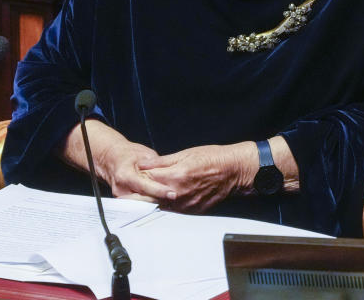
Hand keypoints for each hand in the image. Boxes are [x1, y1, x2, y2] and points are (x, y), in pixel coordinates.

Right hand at [97, 139, 174, 201]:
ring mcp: (121, 197)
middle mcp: (121, 189)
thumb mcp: (144, 154)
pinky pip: (139, 206)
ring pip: (142, 206)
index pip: (144, 186)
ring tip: (172, 203)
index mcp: (125, 175)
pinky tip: (163, 203)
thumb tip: (170, 173)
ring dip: (157, 205)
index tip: (172, 194)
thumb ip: (156, 165)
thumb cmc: (128, 154)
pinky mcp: (123, 203)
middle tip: (177, 200)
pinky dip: (151, 205)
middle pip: (143, 200)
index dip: (159, 191)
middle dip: (160, 201)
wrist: (111, 159)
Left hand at [137, 143, 257, 212]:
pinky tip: (165, 199)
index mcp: (175, 176)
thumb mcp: (185, 154)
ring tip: (145, 197)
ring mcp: (186, 204)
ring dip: (151, 202)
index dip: (138, 178)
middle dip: (139, 196)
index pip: (147, 181)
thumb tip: (144, 164)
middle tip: (130, 194)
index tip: (132, 178)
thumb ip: (161, 161)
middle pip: (150, 198)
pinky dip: (167, 205)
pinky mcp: (192, 210)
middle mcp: (179, 193)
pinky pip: (174, 210)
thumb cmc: (213, 159)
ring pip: (160, 207)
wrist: (233, 171)